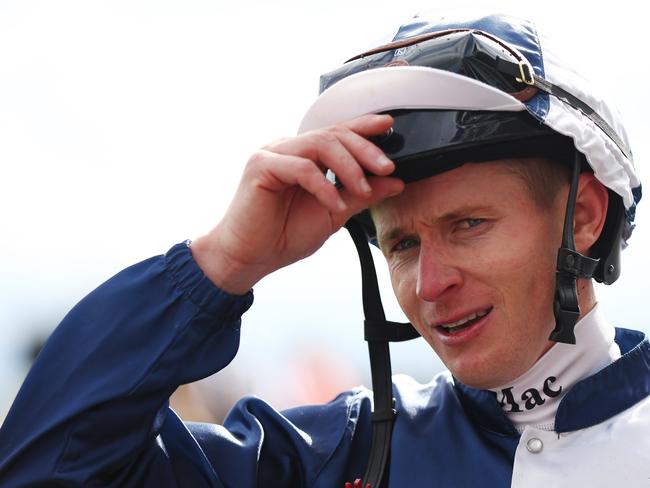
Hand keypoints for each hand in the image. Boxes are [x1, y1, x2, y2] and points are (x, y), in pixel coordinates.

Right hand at [191, 114, 404, 293]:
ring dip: (348, 166)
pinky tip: (334, 203)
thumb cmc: (282, 236)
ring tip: (363, 189)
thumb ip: (361, 195)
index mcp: (304, 157)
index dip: (363, 127)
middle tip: (386, 167)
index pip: (337, 133)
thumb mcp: (333, 213)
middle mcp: (288, 150)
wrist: (249, 258)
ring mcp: (273, 154)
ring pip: (319, 144)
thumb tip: (394, 182)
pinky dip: (323, 184)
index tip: (389, 126)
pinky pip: (301, 167)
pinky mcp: (261, 167)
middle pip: (333, 134)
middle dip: (365, 149)